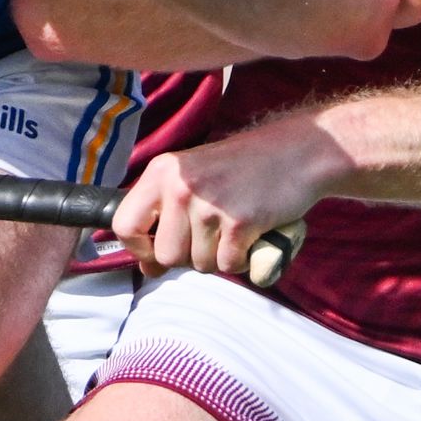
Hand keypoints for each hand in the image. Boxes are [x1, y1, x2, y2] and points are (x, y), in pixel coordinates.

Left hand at [107, 114, 344, 278]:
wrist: (297, 152)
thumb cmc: (243, 169)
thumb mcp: (193, 177)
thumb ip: (165, 216)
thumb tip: (147, 268)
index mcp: (162, 172)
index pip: (124, 225)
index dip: (139, 249)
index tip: (156, 253)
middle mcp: (180, 186)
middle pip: (165, 255)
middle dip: (189, 256)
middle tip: (213, 235)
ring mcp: (209, 204)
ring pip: (198, 264)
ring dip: (218, 257)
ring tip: (234, 227)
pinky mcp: (240, 222)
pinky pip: (227, 265)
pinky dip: (241, 259)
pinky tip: (251, 234)